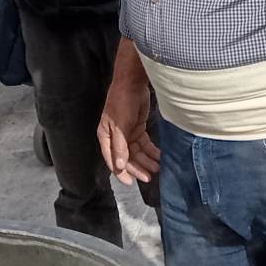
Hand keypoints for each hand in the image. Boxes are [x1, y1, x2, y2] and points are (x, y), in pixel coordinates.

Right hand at [97, 58, 158, 185]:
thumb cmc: (121, 101)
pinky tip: (159, 157)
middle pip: (126, 158)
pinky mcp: (137, 128)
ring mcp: (127, 133)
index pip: (112, 160)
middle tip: (148, 177)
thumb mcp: (120, 125)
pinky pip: (144, 144)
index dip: (121, 172)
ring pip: (136, 153)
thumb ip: (119, 146)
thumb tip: (118, 166)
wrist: (132, 82)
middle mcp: (115, 137)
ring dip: (146, 161)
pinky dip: (151, 151)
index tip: (131, 183)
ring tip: (157, 168)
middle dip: (137, 168)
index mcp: (106, 137)